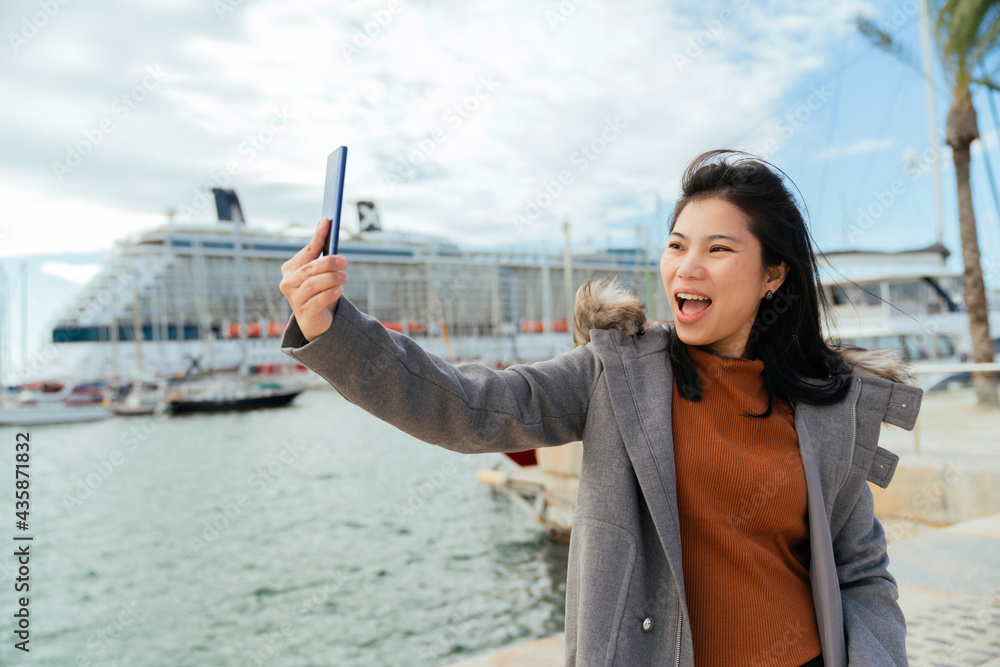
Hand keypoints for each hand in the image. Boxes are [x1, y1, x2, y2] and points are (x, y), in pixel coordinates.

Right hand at [279, 218, 348, 341]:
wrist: (316, 320)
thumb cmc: (318, 290)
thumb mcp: (320, 271)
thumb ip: (320, 250)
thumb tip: (324, 222)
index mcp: (290, 269)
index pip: (307, 251)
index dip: (318, 237)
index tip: (327, 222)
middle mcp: (288, 283)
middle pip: (310, 269)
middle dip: (328, 262)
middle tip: (344, 261)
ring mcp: (294, 299)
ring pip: (313, 284)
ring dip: (331, 279)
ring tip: (344, 277)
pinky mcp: (304, 313)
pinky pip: (318, 301)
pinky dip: (330, 294)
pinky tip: (339, 290)